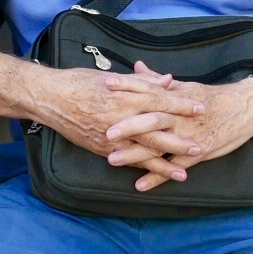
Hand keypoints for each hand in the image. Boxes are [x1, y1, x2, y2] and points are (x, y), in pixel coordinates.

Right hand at [33, 66, 208, 183]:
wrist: (51, 99)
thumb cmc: (81, 82)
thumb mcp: (115, 78)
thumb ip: (143, 82)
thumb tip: (168, 81)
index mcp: (126, 97)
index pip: (161, 102)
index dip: (182, 106)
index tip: (201, 108)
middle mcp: (122, 119)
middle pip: (157, 132)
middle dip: (180, 141)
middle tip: (201, 147)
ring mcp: (112, 137)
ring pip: (143, 152)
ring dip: (165, 163)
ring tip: (184, 173)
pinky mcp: (102, 148)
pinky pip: (127, 161)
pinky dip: (142, 168)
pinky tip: (155, 175)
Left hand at [102, 62, 252, 191]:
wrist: (246, 107)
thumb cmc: (213, 97)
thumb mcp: (186, 86)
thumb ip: (159, 81)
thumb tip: (137, 67)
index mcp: (176, 97)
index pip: (149, 89)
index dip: (128, 86)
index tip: (106, 84)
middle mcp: (180, 115)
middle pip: (152, 119)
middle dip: (129, 125)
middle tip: (105, 131)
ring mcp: (189, 135)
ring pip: (160, 144)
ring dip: (136, 154)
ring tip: (113, 159)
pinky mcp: (198, 151)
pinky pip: (175, 166)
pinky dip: (158, 176)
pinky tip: (140, 185)